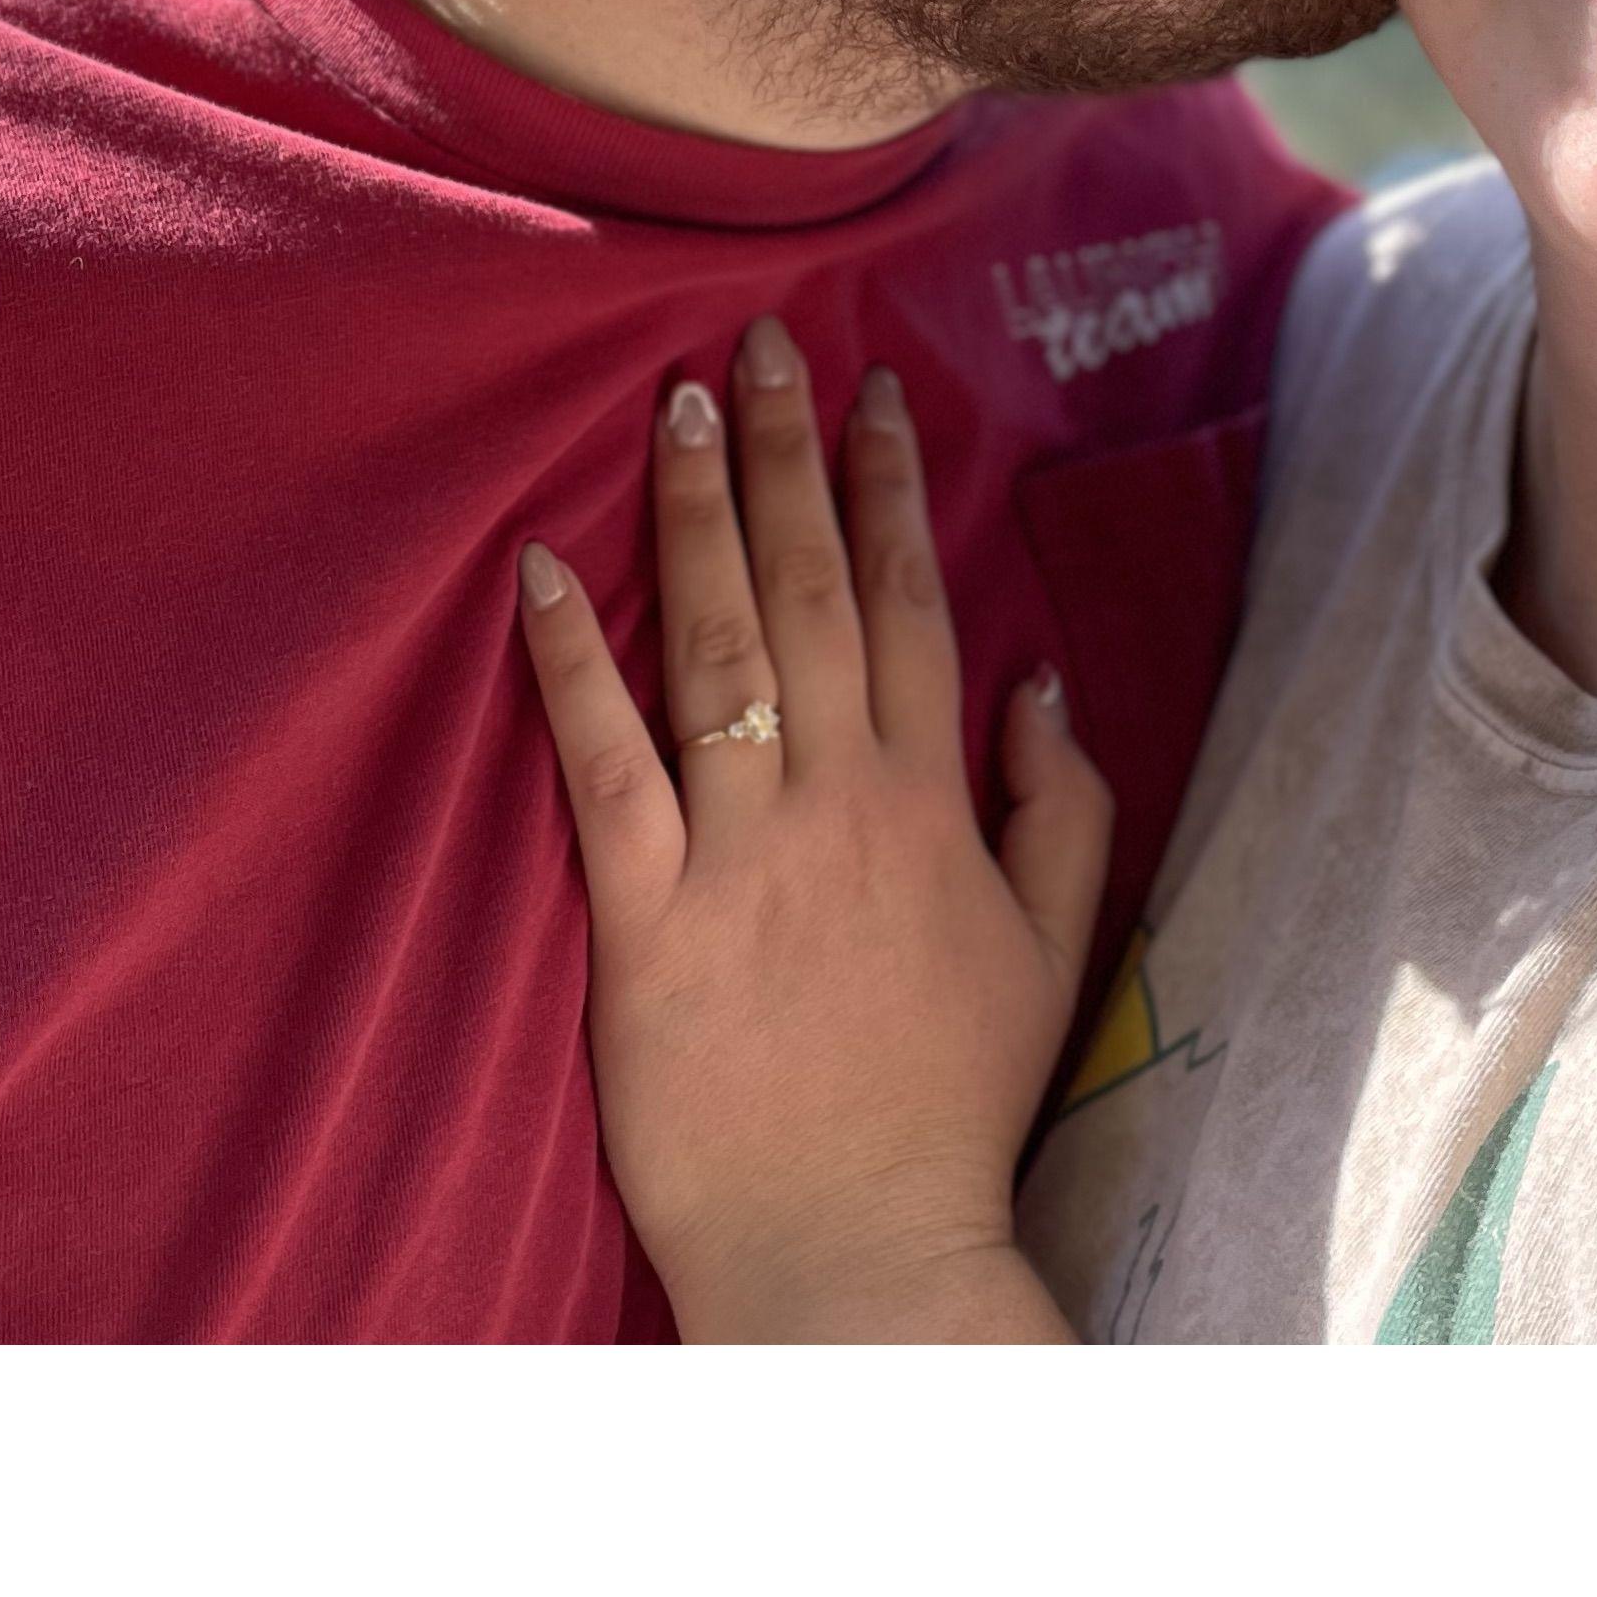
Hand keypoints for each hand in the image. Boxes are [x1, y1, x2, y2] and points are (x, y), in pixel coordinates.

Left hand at [515, 316, 1105, 1342]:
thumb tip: (1038, 676)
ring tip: (673, 402)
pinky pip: (606, 762)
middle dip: (786, 453)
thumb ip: (1057, 807)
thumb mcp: (1052, 954)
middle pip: (816, 589)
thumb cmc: (948, 1106)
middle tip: (761, 341)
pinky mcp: (646, 917)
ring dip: (693, 513)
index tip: (871, 390)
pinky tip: (539, 570)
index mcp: (934, 802)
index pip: (913, 603)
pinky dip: (571, 660)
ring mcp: (741, 853)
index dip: (890, 486)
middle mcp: (841, 802)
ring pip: (719, 644)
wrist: (860, 1255)